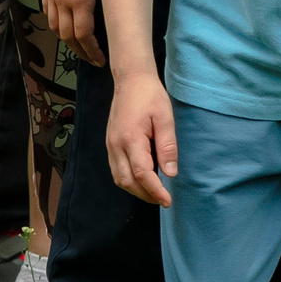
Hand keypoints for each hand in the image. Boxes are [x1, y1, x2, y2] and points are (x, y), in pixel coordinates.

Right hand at [41, 0, 103, 63]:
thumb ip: (104, 3)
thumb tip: (112, 24)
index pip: (83, 36)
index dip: (92, 52)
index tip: (102, 60)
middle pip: (66, 35)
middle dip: (80, 50)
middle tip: (93, 57)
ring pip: (53, 25)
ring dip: (65, 38)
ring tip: (79, 44)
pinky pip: (47, 10)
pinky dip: (55, 21)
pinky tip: (66, 22)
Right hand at [105, 73, 176, 206]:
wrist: (130, 80)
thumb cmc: (150, 96)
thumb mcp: (165, 118)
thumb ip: (167, 146)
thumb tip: (170, 173)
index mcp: (131, 138)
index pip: (142, 173)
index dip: (155, 190)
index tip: (167, 200)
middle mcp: (116, 145)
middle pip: (127, 181)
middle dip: (145, 195)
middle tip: (163, 200)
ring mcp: (110, 145)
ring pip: (119, 178)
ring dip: (135, 190)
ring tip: (154, 193)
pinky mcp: (110, 144)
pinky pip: (116, 169)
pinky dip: (128, 180)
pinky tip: (142, 180)